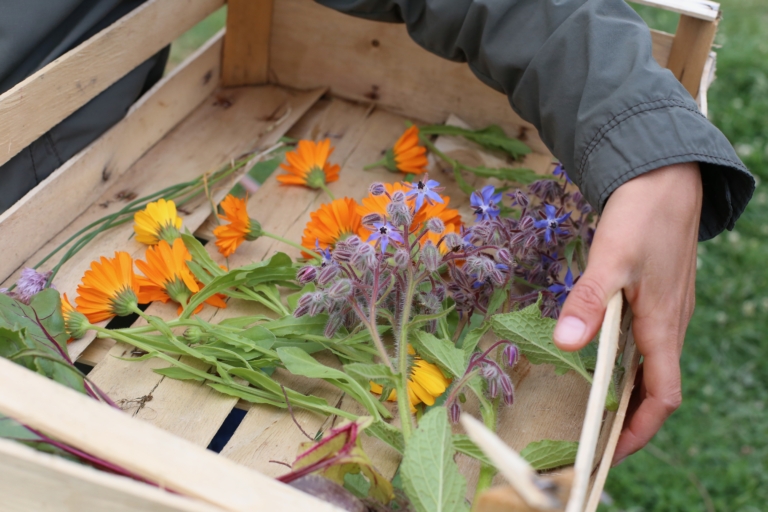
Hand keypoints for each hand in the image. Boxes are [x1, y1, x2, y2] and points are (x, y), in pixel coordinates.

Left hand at [552, 162, 701, 464]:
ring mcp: (667, 309)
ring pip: (652, 365)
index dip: (640, 429)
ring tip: (593, 407)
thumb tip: (566, 343)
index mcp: (663, 324)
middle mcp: (670, 323)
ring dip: (628, 392)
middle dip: (629, 418)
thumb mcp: (610, 258)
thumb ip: (589, 301)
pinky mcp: (658, 295)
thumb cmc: (642, 216)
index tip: (611, 450)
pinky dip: (628, 362)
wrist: (665, 176)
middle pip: (656, 387)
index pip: (663, 396)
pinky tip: (603, 358)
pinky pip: (648, 342)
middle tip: (593, 436)